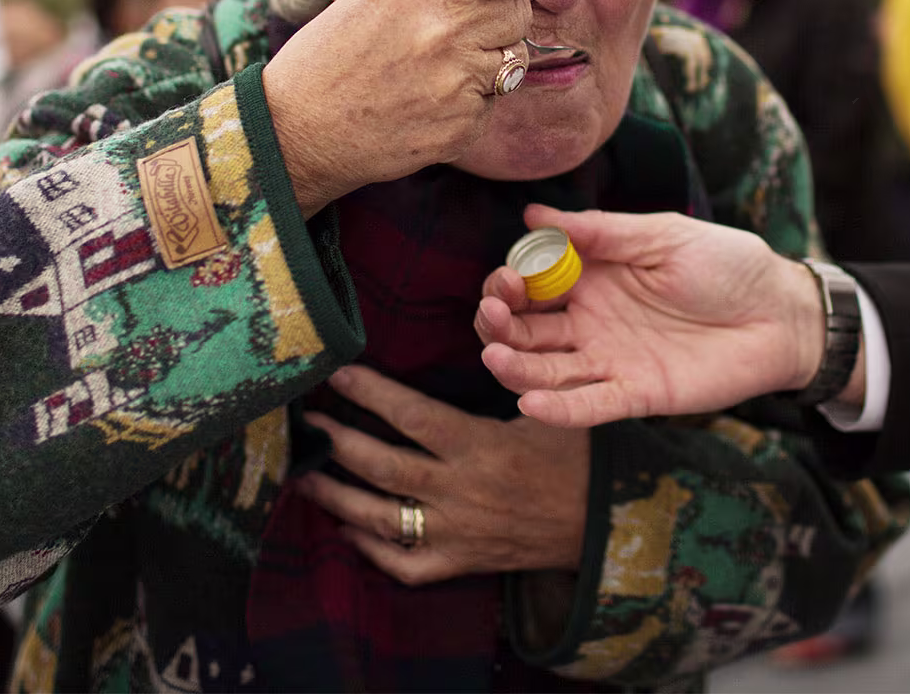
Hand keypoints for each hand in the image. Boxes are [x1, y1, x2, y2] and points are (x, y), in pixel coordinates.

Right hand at [264, 0, 545, 216]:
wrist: (299, 127)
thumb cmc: (336, 51)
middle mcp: (450, 28)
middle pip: (520, 13)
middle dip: (498, 18)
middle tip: (456, 31)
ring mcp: (460, 82)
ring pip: (515, 60)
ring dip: (487, 61)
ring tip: (435, 68)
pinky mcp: (463, 126)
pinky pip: (492, 104)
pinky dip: (468, 103)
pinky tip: (426, 102)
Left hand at [296, 365, 589, 583]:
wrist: (605, 525)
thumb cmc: (578, 459)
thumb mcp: (546, 412)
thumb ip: (508, 385)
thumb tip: (478, 344)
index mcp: (481, 448)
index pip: (413, 416)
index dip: (371, 393)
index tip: (339, 374)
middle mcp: (461, 492)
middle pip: (383, 467)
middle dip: (338, 443)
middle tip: (309, 424)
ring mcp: (457, 533)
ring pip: (381, 518)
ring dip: (336, 498)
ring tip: (305, 478)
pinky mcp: (461, 562)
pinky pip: (404, 564)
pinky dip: (370, 549)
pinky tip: (348, 530)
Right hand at [475, 204, 830, 427]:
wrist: (780, 312)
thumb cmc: (727, 264)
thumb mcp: (662, 235)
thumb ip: (599, 231)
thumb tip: (533, 214)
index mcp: (593, 276)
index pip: (532, 283)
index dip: (510, 282)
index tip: (507, 278)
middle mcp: (591, 320)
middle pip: (527, 329)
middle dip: (501, 323)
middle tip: (495, 315)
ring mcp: (610, 359)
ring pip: (547, 371)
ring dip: (516, 368)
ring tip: (497, 356)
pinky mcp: (636, 394)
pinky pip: (589, 405)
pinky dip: (559, 410)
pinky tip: (530, 405)